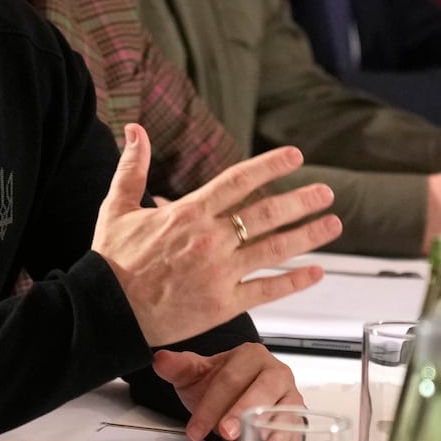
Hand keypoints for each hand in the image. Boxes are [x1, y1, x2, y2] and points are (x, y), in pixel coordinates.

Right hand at [91, 124, 342, 347]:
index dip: (270, 166)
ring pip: (274, 250)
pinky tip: (315, 272)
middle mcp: (210, 240)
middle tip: (326, 193)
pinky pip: (267, 290)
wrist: (108, 310)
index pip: (238, 181)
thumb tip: (134, 130)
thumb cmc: (112, 261)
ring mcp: (219, 273)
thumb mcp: (117, 207)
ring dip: (308, 235)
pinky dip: (294, 282)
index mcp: (188, 213)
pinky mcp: (223, 304)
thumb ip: (131, 166)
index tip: (295, 156)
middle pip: (266, 214)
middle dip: (301, 201)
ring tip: (332, 224)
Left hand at [151, 343, 303, 440]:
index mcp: (251, 356)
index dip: (211, 404)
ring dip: (275, 433)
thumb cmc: (220, 385)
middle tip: (226, 433)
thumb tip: (160, 359)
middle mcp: (276, 372)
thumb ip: (178, 367)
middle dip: (242, 413)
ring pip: (286, 412)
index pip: (230, 379)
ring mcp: (290, 396)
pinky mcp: (298, 419)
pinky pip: (297, 434)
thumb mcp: (196, 375)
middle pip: (262, 391)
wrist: (241, 396)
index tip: (195, 429)